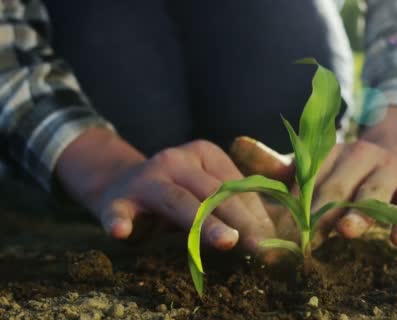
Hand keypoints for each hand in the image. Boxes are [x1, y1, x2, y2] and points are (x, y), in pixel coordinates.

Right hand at [56, 129, 277, 256]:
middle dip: (241, 220)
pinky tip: (122, 232)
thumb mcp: (208, 189)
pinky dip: (120, 221)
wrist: (120, 186)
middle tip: (262, 246)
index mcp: (204, 153)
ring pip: (179, 201)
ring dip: (204, 223)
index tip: (273, 240)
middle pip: (213, 192)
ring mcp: (146, 178)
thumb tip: (276, 234)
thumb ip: (237, 205)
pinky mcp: (117, 200)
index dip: (256, 213)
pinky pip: (119, 211)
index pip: (235, 184)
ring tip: (227, 241)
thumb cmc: (179, 194)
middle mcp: (176, 160)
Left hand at [234, 107, 396, 246]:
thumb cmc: (344, 169)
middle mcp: (360, 155)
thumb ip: (274, 163)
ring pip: (374, 192)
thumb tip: (235, 142)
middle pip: (337, 189)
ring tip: (348, 231)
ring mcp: (391, 169)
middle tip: (303, 244)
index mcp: (329, 151)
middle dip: (319, 217)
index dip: (290, 208)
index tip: (275, 234)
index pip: (306, 181)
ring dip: (361, 213)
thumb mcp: (311, 164)